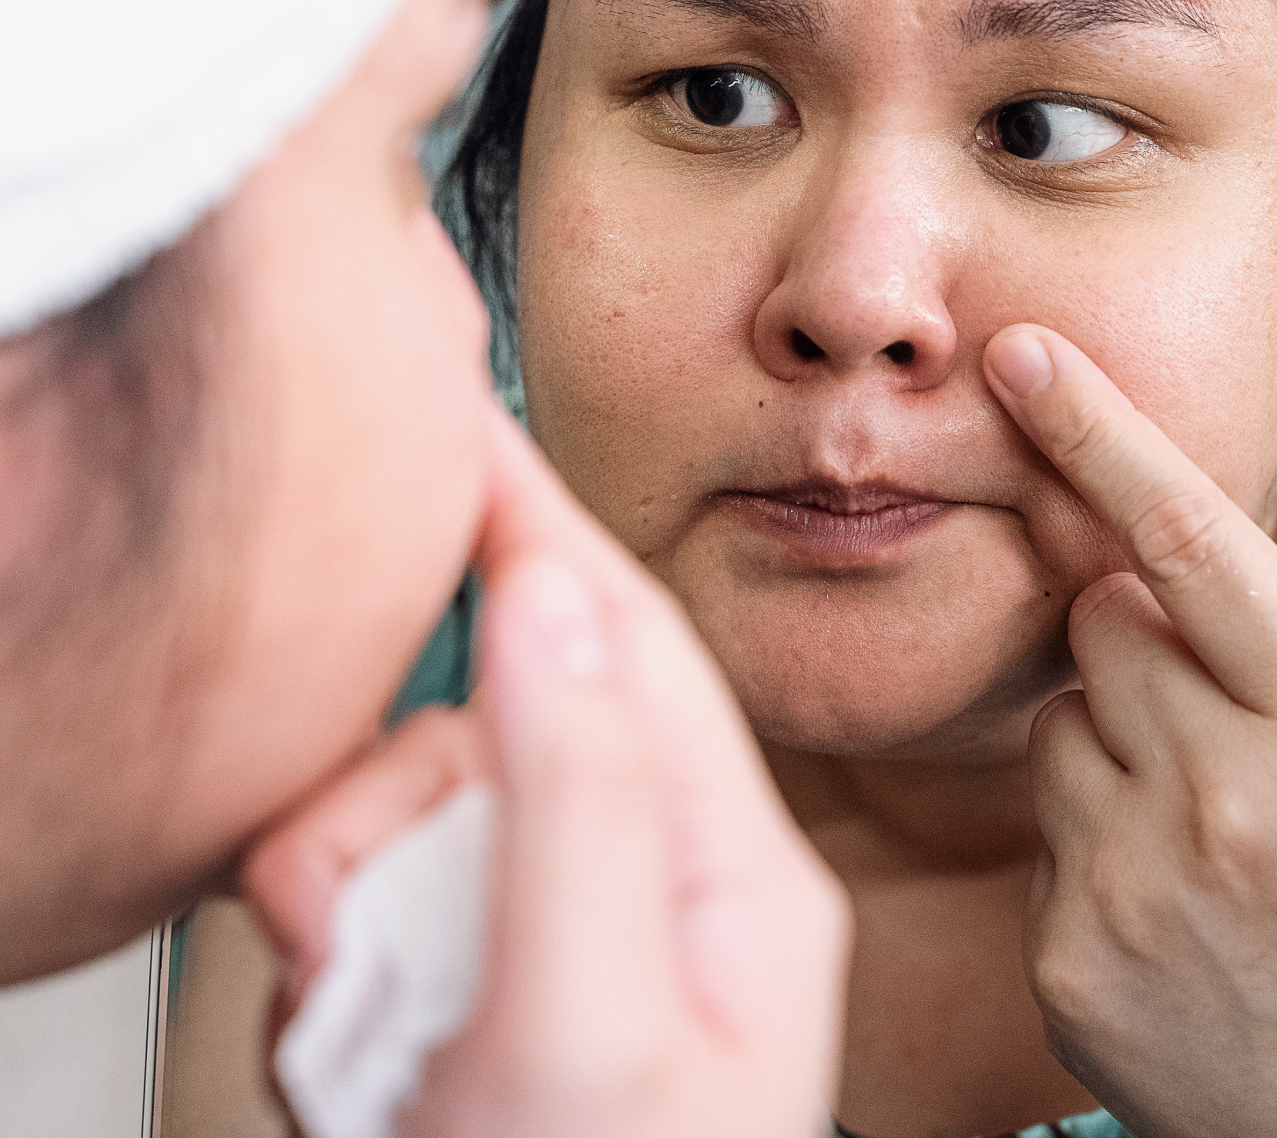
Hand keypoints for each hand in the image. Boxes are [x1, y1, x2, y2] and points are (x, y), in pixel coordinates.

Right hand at [244, 403, 848, 1137]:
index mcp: (728, 869)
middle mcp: (659, 888)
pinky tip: (360, 1073)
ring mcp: (570, 946)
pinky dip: (332, 988)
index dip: (540, 522)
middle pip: (491, 736)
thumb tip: (555, 598)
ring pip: (411, 827)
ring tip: (365, 1047)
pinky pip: (375, 920)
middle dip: (389, 806)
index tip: (459, 418)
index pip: (631, 637)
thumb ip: (575, 800)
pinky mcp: (493, 1001)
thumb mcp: (590, 1022)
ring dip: (346, 915)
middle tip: (341, 916)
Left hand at [983, 326, 1276, 1137]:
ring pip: (1063, 717)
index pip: (1192, 541)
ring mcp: (1133, 881)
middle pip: (1106, 621)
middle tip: (1229, 704)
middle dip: (1147, 626)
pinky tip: (1180, 893)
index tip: (1022, 353)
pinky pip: (1044, 826)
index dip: (1100, 432)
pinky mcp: (1066, 953)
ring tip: (1215, 814)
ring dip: (1121, 730)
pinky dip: (1097, 829)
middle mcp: (1223, 799)